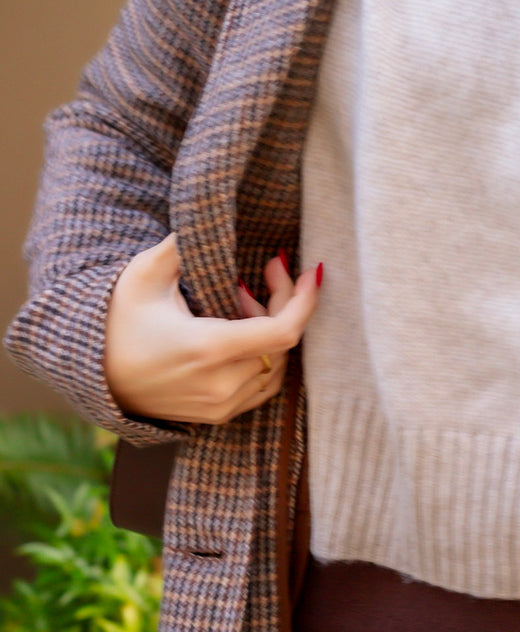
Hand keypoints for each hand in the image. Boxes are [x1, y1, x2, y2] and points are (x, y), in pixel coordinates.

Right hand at [104, 233, 320, 423]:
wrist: (93, 376)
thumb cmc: (117, 321)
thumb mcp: (145, 274)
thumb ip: (185, 245)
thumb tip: (213, 216)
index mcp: (207, 349)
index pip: (283, 331)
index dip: (304, 300)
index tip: (313, 272)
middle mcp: (220, 384)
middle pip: (282, 343)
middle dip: (281, 302)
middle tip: (266, 270)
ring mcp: (221, 405)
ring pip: (276, 365)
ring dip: (271, 330)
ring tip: (242, 300)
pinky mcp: (219, 415)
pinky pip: (262, 385)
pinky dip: (263, 355)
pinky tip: (239, 331)